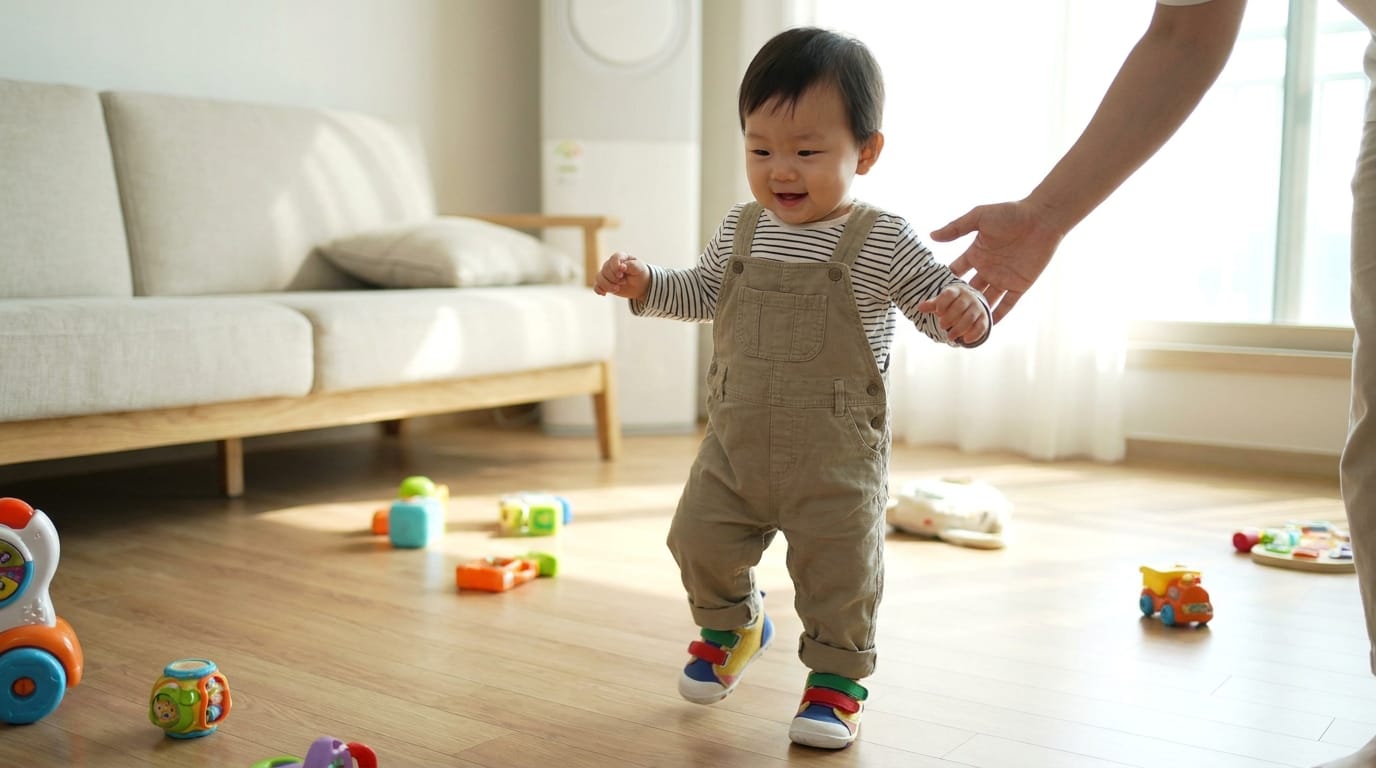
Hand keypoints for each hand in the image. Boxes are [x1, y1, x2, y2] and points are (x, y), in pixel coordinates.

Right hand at [593, 252, 648, 300]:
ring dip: (607, 285)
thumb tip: (621, 266)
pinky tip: (604, 294)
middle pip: (605, 269)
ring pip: (599, 278)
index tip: (621, 274)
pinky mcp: (604, 283)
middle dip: (614, 278)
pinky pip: (596, 286)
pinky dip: (599, 290)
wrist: (639, 285)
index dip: (615, 267)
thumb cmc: (639, 273)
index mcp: (620, 257)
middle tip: (624, 282)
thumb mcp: (639, 269)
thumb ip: (631, 265)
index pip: (614, 259)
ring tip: (617, 289)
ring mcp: (606, 274)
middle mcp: (611, 264)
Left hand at [916, 284, 988, 345]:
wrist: (972, 306)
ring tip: (950, 337)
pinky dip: (974, 334)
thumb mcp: (942, 303)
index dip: (943, 302)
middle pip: (960, 306)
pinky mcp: (984, 319)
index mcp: (956, 291)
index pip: (950, 294)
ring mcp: (977, 308)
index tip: (937, 312)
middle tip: (942, 326)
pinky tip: (965, 340)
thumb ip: (932, 305)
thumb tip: (920, 307)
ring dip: (960, 328)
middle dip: (950, 317)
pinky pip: (981, 326)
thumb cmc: (952, 304)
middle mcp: (969, 298)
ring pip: (970, 317)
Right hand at [931, 200, 1063, 323]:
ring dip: (975, 312)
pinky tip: (986, 329)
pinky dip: (998, 316)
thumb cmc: (1011, 213)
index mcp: (976, 253)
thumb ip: (956, 228)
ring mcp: (1003, 278)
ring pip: (985, 300)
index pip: (956, 272)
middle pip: (968, 290)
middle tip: (943, 318)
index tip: (932, 297)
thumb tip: (932, 235)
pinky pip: (1007, 304)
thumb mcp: (979, 217)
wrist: (1042, 218)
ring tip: (961, 327)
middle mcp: (987, 268)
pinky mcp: (1019, 285)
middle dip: (957, 303)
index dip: (945, 283)